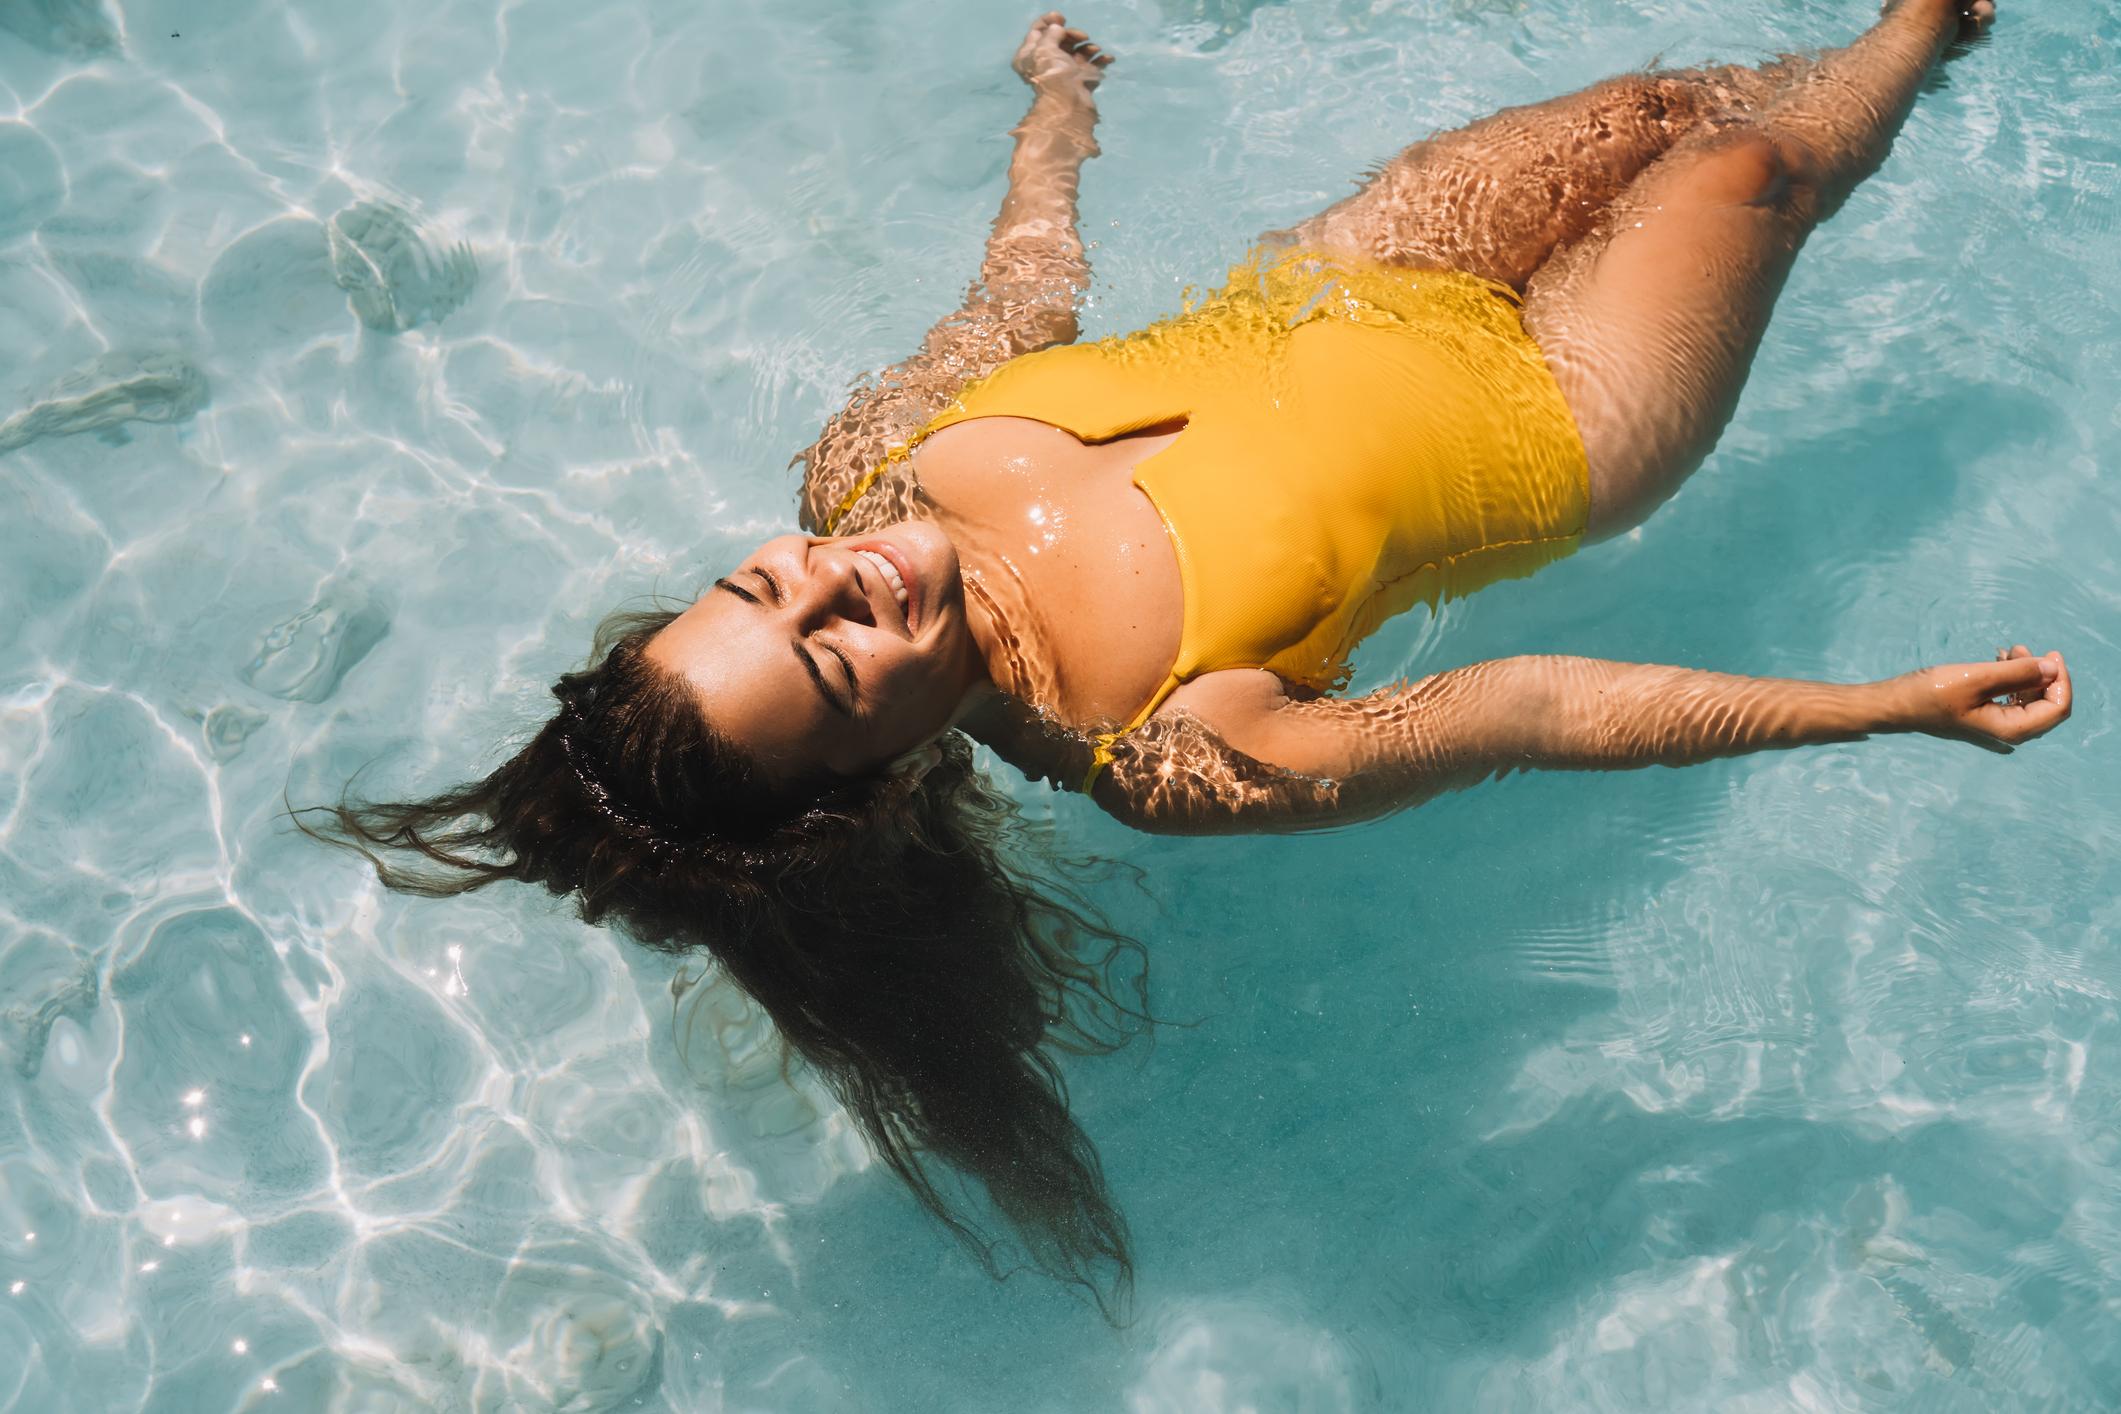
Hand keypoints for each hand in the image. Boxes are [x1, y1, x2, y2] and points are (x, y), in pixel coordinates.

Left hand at [1013, 12, 1112, 102]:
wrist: (1068, 104)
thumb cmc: (1052, 73)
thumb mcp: (1045, 48)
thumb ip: (1051, 33)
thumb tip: (1058, 28)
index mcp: (1030, 56)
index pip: (1037, 31)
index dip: (1049, 21)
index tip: (1062, 18)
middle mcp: (1045, 63)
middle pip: (1060, 40)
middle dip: (1073, 35)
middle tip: (1082, 36)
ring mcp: (1064, 72)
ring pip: (1077, 52)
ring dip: (1088, 47)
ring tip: (1094, 50)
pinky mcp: (1080, 81)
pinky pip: (1091, 65)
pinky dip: (1100, 60)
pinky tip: (1108, 58)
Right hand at [1902, 645, 2071, 748]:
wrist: (1895, 704)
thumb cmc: (1931, 693)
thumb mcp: (1976, 678)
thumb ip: (2017, 673)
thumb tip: (2051, 668)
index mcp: (2010, 728)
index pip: (2057, 708)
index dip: (2061, 680)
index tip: (2051, 654)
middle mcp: (2008, 732)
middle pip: (2047, 705)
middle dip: (2043, 674)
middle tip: (2024, 648)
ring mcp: (1996, 725)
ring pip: (2031, 699)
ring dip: (2026, 673)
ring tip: (2011, 650)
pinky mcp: (1985, 716)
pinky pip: (2013, 698)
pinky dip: (2012, 679)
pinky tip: (2000, 661)